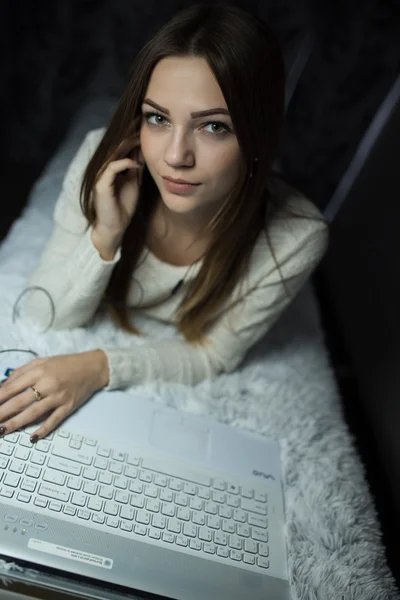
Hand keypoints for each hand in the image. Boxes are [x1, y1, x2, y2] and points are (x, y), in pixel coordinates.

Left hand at [0, 351, 107, 441]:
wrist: (92, 368)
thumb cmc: (66, 364)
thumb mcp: (42, 361)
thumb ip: (22, 372)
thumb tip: (3, 386)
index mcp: (39, 371)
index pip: (13, 387)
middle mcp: (48, 384)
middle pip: (20, 402)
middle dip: (2, 413)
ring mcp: (58, 397)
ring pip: (33, 413)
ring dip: (16, 423)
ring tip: (2, 430)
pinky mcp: (68, 407)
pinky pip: (54, 420)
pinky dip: (43, 430)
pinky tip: (32, 437)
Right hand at [93, 119, 144, 237]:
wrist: (114, 227)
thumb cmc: (123, 206)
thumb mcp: (134, 183)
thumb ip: (136, 168)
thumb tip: (143, 153)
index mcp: (113, 168)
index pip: (122, 148)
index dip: (133, 138)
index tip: (146, 129)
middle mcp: (106, 169)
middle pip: (117, 147)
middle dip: (129, 136)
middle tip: (142, 125)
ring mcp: (102, 176)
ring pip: (113, 155)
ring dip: (126, 146)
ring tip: (139, 138)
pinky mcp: (101, 185)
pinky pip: (112, 168)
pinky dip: (124, 164)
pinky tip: (135, 163)